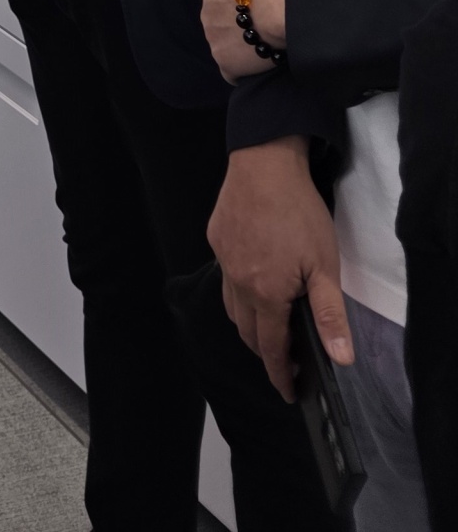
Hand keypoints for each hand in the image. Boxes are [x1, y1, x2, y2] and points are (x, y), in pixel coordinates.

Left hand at [203, 0, 287, 81]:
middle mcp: (206, 16)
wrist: (281, 6)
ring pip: (226, 46)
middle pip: (221, 23)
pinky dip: (241, 69)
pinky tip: (257, 64)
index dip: (239, 3)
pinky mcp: (226, 63)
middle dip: (238, 24)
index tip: (258, 5)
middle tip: (264, 23)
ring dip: (241, 46)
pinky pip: (231, 71)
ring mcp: (214, 41)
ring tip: (265, 42)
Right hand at [208, 137, 353, 398]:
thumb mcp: (325, 265)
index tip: (289, 392)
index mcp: (265, 293)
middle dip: (265, 351)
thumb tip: (339, 359)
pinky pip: (225, 276)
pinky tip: (255, 278)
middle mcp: (238, 282)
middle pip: (246, 331)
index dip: (280, 374)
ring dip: (249, 323)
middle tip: (286, 358)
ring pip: (232, 306)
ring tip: (270, 324)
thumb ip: (329, 313)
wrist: (263, 163)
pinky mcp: (215, 238)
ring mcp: (223, 259)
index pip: (270, 347)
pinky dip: (239, 290)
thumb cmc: (299, 214)